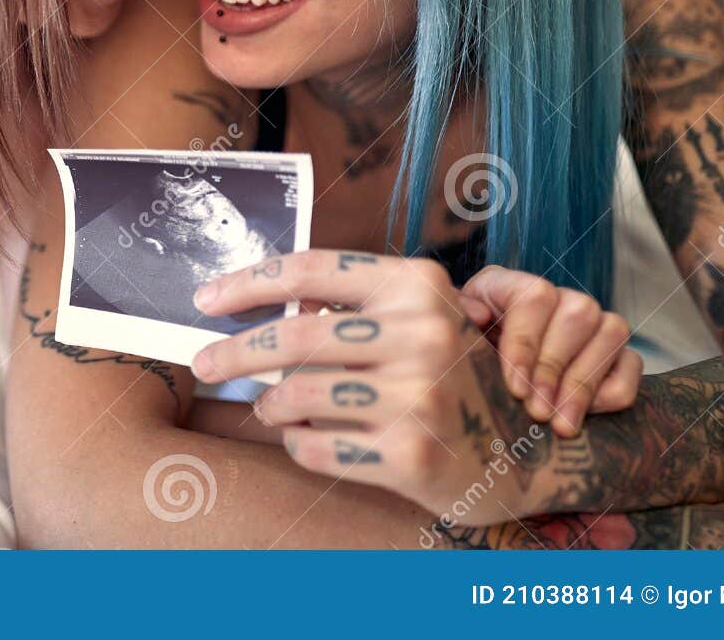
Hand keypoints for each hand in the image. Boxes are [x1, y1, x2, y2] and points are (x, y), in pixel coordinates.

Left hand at [190, 251, 632, 524]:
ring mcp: (420, 396)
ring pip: (296, 397)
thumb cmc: (449, 377)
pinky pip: (315, 448)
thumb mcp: (417, 320)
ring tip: (271, 406)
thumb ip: (349, 305)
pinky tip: (310, 439)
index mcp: (418, 286)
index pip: (311, 270)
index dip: (248, 282)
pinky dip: (298, 445)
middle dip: (232, 352)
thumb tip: (253, 300)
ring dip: (270, 404)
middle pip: (292, 338)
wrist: (522, 454)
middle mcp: (423, 334)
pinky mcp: (412, 453)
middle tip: (201, 362)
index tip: (205, 299)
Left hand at [459, 265, 641, 435]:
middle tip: (538, 412)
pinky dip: (611, 394)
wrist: (478, 384)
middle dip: (556, 369)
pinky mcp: (618, 353)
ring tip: (559, 425)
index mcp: (508, 285)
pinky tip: (581, 417)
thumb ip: (456, 321)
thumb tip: (474, 312)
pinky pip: (633, 366)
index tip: (513, 386)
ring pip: (611, 334)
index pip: (535, 297)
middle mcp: (557, 297)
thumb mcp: (450, 339)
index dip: (526, 342)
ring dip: (584, 385)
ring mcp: (594, 322)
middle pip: (578, 314)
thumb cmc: (462, 359)